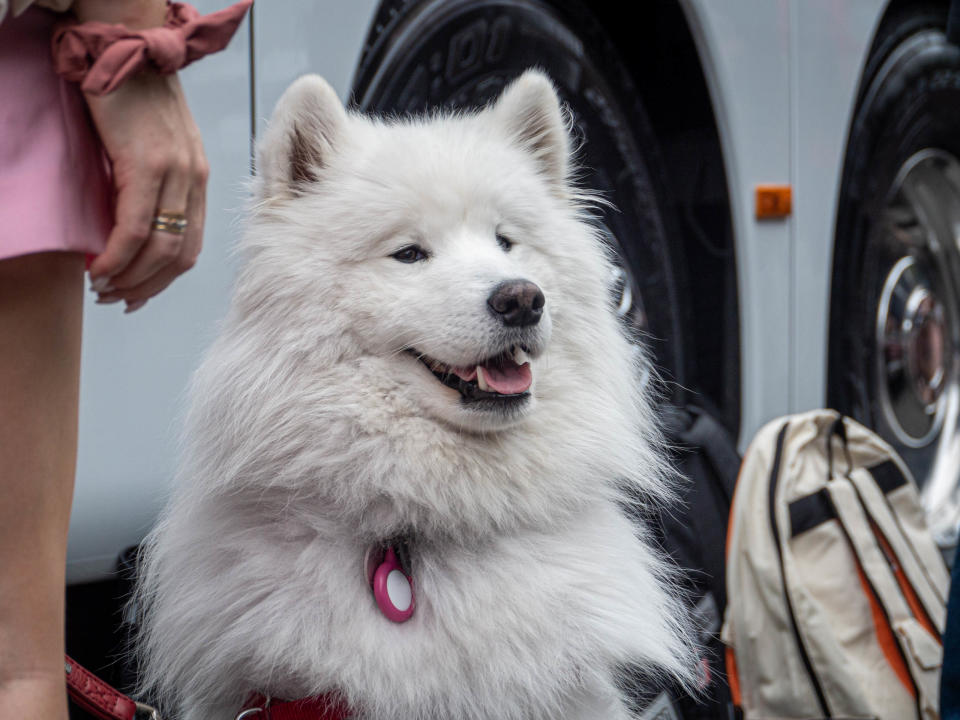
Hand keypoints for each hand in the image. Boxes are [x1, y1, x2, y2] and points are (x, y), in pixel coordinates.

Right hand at [84, 71, 207, 312]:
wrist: (127, 50)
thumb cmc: (135, 98)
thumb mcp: (156, 148)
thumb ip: (155, 185)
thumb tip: (135, 227)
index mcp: (200, 180)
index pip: (191, 246)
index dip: (166, 280)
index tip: (139, 294)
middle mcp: (195, 180)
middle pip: (179, 256)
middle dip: (147, 286)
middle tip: (116, 299)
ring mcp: (176, 173)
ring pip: (159, 248)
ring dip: (129, 277)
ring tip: (102, 287)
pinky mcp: (148, 164)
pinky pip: (135, 226)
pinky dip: (116, 255)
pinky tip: (97, 266)